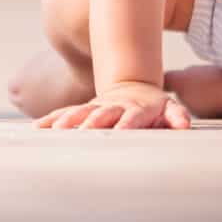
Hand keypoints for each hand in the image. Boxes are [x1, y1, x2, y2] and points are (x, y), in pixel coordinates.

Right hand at [35, 81, 191, 130]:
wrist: (132, 87)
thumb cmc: (154, 105)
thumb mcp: (169, 108)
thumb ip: (176, 116)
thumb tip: (184, 126)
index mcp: (135, 109)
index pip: (130, 118)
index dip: (125, 125)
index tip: (118, 133)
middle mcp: (113, 107)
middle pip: (101, 115)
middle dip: (90, 124)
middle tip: (79, 135)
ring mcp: (96, 107)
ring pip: (80, 113)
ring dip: (67, 121)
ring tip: (54, 131)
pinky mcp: (83, 110)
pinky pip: (65, 114)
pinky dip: (52, 120)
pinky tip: (37, 129)